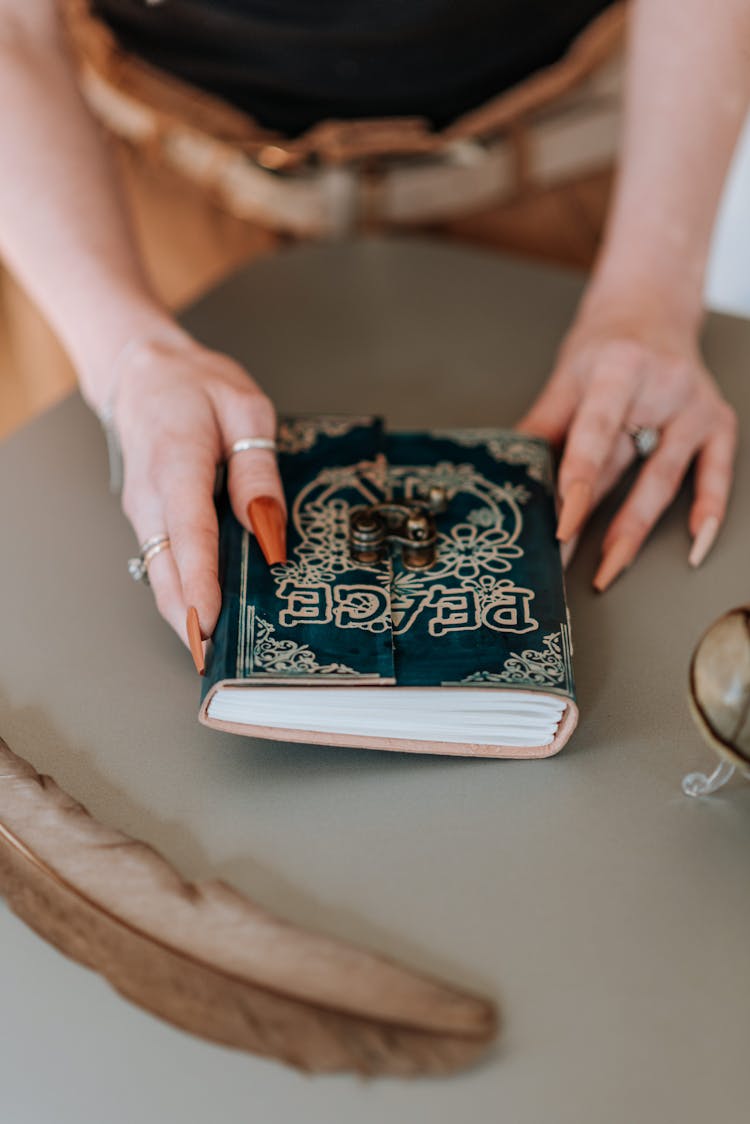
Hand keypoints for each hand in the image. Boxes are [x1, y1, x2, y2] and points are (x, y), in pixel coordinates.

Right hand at [113, 336, 285, 665]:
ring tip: (220, 648)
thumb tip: (269, 529)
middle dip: (190, 619)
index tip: (210, 622)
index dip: (201, 583)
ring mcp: (143, 510)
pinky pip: (163, 563)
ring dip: (186, 611)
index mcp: (177, 463)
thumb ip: (258, 470)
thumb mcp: (246, 410)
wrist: (143, 372)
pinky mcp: (146, 519)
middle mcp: (152, 496)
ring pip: (161, 574)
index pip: (190, 534)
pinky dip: (183, 591)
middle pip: (167, 570)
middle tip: (218, 661)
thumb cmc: (196, 387)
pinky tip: (210, 612)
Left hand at [517, 299, 737, 588]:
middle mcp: (664, 386)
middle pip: (624, 465)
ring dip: (634, 530)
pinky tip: (694, 544)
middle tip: (564, 563)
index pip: (595, 436)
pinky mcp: (719, 422)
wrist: (653, 307)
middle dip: (592, 520)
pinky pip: (716, 474)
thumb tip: (509, 472)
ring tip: (608, 568)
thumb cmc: (607, 345)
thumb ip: (542, 425)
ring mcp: (695, 407)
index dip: (576, 484)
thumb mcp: (566, 376)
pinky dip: (708, 510)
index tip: (561, 525)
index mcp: (619, 369)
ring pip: (664, 480)